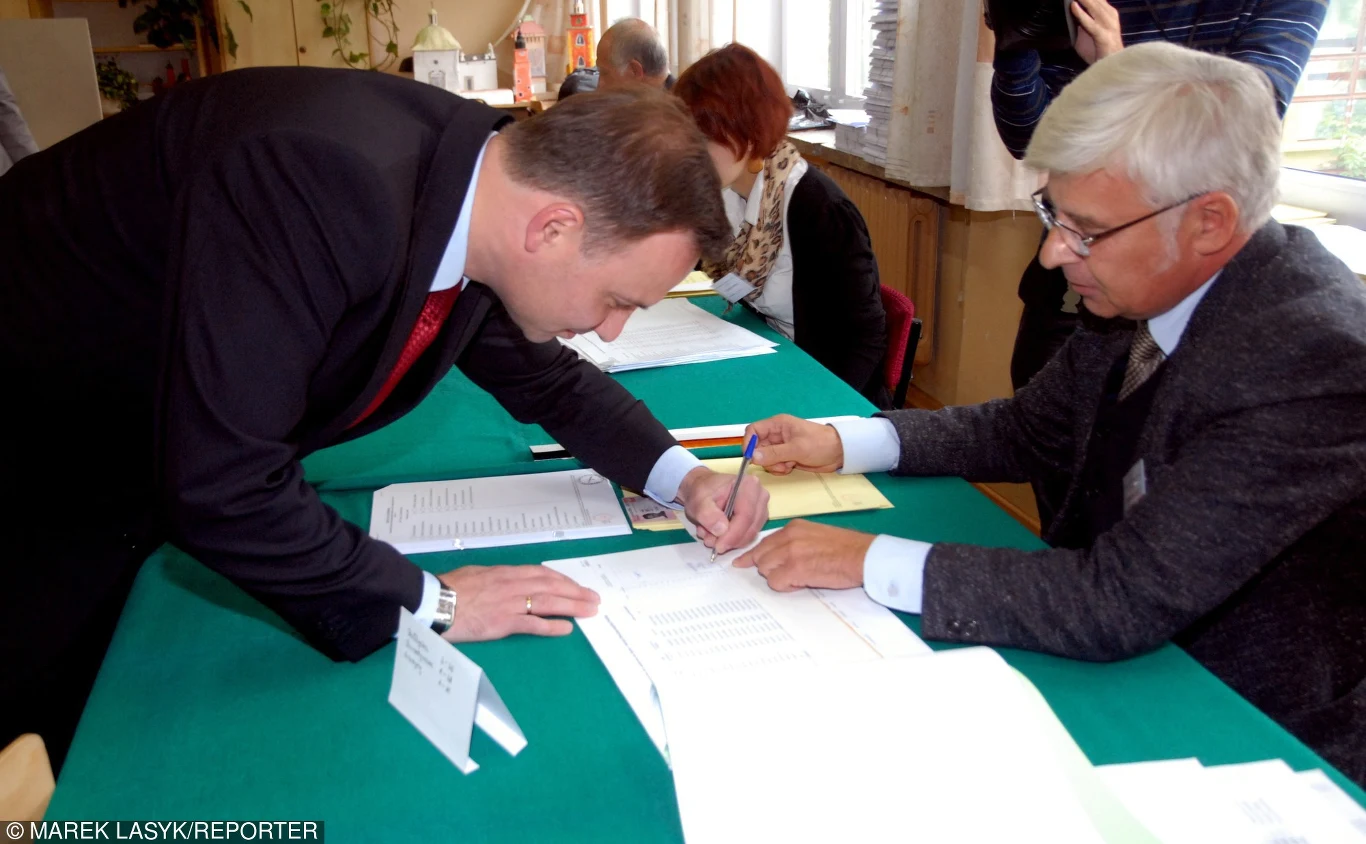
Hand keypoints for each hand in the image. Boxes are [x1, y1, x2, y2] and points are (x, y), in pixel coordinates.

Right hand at [437, 565, 599, 640]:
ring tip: (590, 611)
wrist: (436, 601)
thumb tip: (505, 579)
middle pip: (552, 586)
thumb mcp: (477, 574)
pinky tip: (567, 628)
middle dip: (576, 592)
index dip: (562, 580)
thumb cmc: (451, 588)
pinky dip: (553, 626)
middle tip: (594, 598)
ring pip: (549, 602)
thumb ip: (496, 577)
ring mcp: (510, 603)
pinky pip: (534, 624)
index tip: (576, 586)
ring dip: (573, 606)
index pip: (542, 574)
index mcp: (506, 572)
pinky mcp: (504, 622)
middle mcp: (513, 585)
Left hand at [676, 465, 769, 554]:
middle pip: (751, 526)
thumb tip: (721, 530)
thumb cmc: (701, 490)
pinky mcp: (758, 519)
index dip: (733, 534)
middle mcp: (760, 496)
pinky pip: (748, 536)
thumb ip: (707, 514)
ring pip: (750, 534)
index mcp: (748, 484)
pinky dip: (732, 540)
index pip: (746, 515)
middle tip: (711, 543)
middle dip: (730, 540)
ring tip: (709, 535)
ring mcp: (761, 508)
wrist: (701, 487)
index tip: (719, 546)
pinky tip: (716, 535)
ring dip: (730, 541)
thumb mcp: (698, 500)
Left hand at [735, 520, 873, 591]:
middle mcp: (789, 537)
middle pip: (761, 556)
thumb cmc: (846, 549)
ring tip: (800, 577)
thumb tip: (779, 556)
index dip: (753, 555)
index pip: (764, 542)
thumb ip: (796, 542)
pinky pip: (776, 582)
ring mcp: (791, 552)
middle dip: (768, 568)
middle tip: (784, 576)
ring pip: (765, 570)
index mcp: (794, 528)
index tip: (740, 562)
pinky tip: (802, 583)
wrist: (863, 556)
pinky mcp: (795, 569)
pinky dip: (786, 586)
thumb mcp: (816, 536)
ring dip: (778, 577)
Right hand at [744, 414, 843, 475]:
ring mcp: (781, 447)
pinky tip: (791, 467)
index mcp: (777, 425)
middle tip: (779, 464)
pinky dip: (780, 469)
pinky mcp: (786, 457)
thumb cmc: (820, 444)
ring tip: (789, 465)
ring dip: (774, 465)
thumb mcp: (797, 448)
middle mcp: (776, 435)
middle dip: (765, 458)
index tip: (750, 457)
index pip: (753, 430)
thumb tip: (753, 457)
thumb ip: (774, 453)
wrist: (838, 453)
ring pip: (765, 458)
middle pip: (758, 447)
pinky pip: (774, 465)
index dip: (749, 443)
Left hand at [1071, 0, 1122, 63]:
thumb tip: (1071, 8)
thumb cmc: (1098, 50)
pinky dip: (1081, 14)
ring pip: (1094, 7)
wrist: (1110, 65)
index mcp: (1108, 13)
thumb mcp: (1088, 31)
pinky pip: (1090, 22)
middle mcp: (1109, 16)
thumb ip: (1081, 21)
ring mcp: (1108, 25)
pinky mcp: (1103, 35)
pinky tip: (1073, 7)